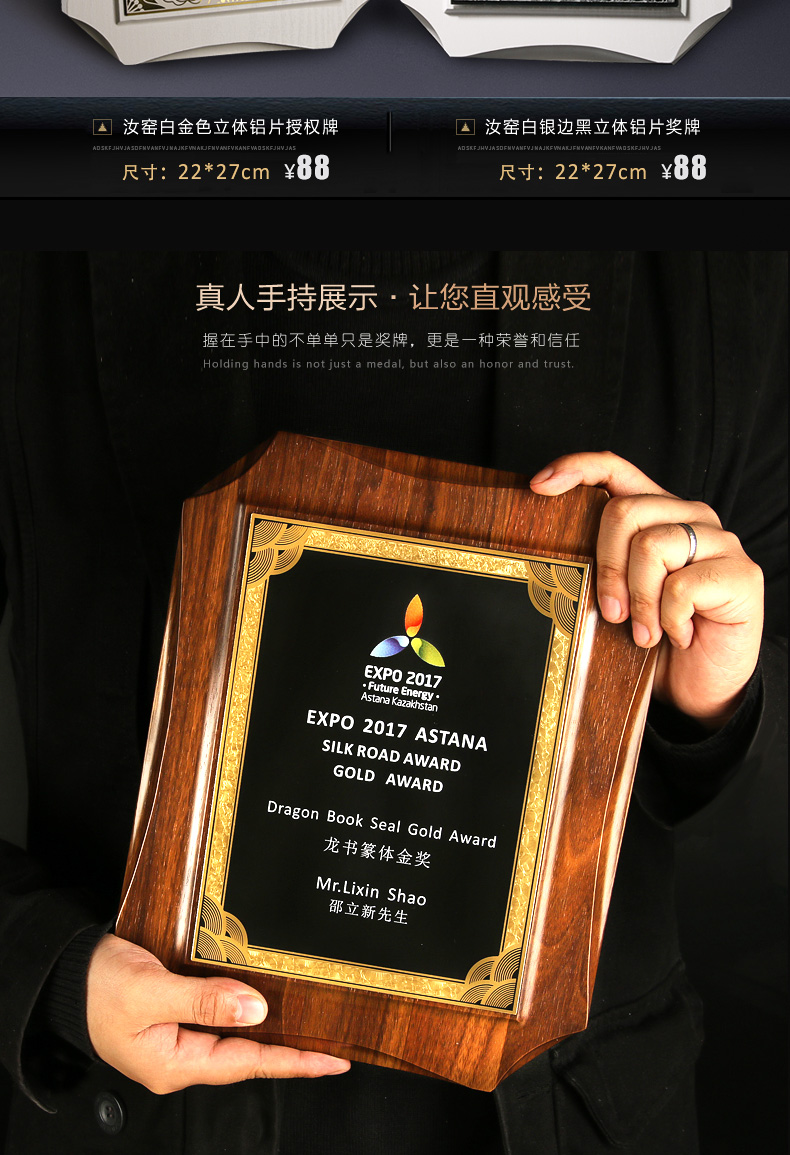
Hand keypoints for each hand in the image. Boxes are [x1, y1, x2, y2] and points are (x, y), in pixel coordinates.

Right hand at [87, 933, 349, 1093]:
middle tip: (333, 1049)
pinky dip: (248, 1013)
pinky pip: (220, 1019)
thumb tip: (257, 1008)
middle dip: (290, 1054)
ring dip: (272, 1034)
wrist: (65, 974)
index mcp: (174, 1064)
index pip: (247, 1064)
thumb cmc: (97, 987)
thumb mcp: (150, 991)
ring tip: (311, 1031)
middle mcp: (180, 1058)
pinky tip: (267, 1005)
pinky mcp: (176, 1017)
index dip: (293, 1062)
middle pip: (247, 1057)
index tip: (331, 1062)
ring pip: (236, 1038)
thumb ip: (204, 999)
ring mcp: (177, 1039)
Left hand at [530, 451, 762, 729]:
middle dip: (606, 567)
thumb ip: (599, 565)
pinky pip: (682, 585)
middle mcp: (690, 516)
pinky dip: (669, 620)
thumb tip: (551, 554)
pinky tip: (679, 635)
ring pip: (651, 546)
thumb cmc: (654, 639)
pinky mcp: (742, 573)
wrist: (699, 687)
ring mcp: (720, 542)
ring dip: (639, 601)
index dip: (576, 468)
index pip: (615, 468)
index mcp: (656, 513)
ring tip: (646, 633)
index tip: (539, 486)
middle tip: (611, 613)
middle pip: (625, 511)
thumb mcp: (615, 597)